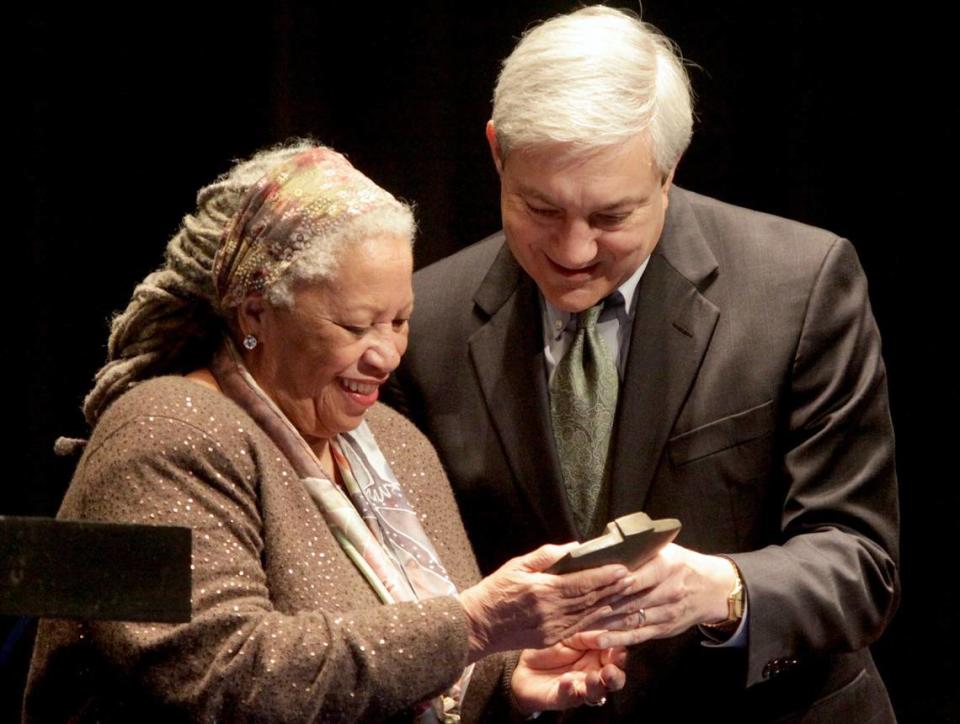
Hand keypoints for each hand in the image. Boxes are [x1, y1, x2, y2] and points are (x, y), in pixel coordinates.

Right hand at [458, 543, 631, 661]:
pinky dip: (597, 619)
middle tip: (633, 577)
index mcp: (542, 591)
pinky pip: (580, 627)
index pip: (581, 583)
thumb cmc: (495, 591)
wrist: (479, 625)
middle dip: (613, 588)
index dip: (604, 576)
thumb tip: (573, 548)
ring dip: (610, 603)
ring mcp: (552, 629)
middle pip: (590, 599)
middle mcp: (551, 612)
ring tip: (628, 592)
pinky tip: (608, 611)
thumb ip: (546, 556)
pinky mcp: (551, 639)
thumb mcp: (517, 566)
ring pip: (589, 615)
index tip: (622, 568)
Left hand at [510, 633, 626, 712]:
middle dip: (615, 676)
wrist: (525, 665)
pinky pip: (570, 697)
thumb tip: (607, 631)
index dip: (620, 652)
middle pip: (615, 679)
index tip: (619, 647)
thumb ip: (587, 635)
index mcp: (599, 654)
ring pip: (597, 692)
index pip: (617, 654)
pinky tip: (567, 682)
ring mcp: (580, 687)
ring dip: (597, 686)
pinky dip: (569, 690)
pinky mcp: (563, 698)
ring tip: (592, 677)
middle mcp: (595, 673)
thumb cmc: (551, 646)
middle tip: (610, 670)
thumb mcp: (569, 634)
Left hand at [573, 544, 739, 648]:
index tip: (587, 586)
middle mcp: (668, 591)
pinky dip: (615, 639)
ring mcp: (666, 612)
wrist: (711, 588)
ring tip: (575, 626)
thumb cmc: (679, 563)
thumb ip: (636, 551)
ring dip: (602, 624)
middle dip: (600, 605)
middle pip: (628, 600)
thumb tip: (600, 547)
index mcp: (667, 566)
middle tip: (571, 609)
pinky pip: (636, 635)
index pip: (634, 576)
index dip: (611, 583)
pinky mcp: (663, 628)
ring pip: (630, 620)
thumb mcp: (663, 550)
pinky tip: (595, 640)